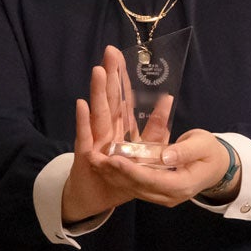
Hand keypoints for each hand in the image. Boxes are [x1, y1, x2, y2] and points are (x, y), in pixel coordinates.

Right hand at [60, 45, 172, 224]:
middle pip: (109, 99)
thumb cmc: (120, 175)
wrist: (96, 199)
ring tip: (99, 71)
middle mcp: (104, 130)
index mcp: (118, 127)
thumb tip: (168, 100)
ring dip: (98, 93)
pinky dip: (82, 121)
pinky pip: (85, 138)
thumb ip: (156, 130)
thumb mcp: (144, 152)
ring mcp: (94, 141)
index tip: (120, 53)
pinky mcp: (86, 156)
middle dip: (109, 76)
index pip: (121, 97)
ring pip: (97, 114)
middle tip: (111, 51)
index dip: (121, 77)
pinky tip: (82, 104)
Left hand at [99, 129, 235, 207]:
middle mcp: (169, 196)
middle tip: (94, 159)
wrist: (217, 167)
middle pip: (137, 187)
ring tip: (93, 161)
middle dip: (114, 173)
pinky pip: (135, 186)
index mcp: (182, 185)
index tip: (114, 159)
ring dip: (112, 176)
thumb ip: (184, 151)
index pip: (152, 180)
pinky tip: (104, 165)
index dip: (131, 171)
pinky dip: (118, 176)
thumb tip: (165, 156)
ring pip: (133, 188)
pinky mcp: (156, 192)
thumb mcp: (202, 144)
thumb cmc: (210, 151)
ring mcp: (162, 197)